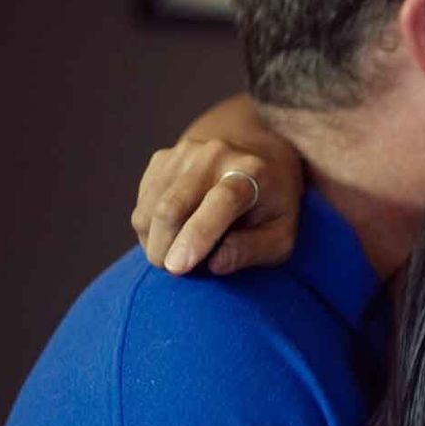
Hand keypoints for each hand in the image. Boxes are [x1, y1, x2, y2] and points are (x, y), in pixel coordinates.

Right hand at [131, 135, 301, 274]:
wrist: (256, 153)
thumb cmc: (272, 205)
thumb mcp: (282, 234)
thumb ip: (252, 250)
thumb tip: (213, 264)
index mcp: (252, 171)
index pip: (221, 201)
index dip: (198, 234)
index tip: (177, 267)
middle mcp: (215, 155)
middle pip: (173, 206)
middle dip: (164, 248)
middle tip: (174, 272)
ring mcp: (184, 153)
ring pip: (150, 207)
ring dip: (155, 242)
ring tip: (176, 254)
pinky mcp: (162, 158)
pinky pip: (142, 202)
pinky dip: (149, 229)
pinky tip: (171, 235)